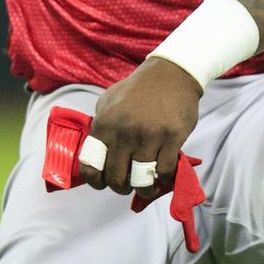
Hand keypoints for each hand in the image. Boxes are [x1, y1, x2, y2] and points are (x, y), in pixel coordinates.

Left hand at [82, 57, 201, 201]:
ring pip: (141, 180)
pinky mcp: (171, 138)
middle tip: (127, 185)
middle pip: (116, 178)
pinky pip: (165, 171)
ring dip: (144, 189)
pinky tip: (164, 176)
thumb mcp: (108, 101)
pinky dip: (165, 179)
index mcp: (104, 125)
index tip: (103, 183)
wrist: (170, 73)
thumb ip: (100, 125)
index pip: (91, 165)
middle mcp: (123, 133)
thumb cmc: (138, 89)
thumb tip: (95, 152)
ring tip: (147, 187)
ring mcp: (148, 136)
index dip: (96, 181)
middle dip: (121, 188)